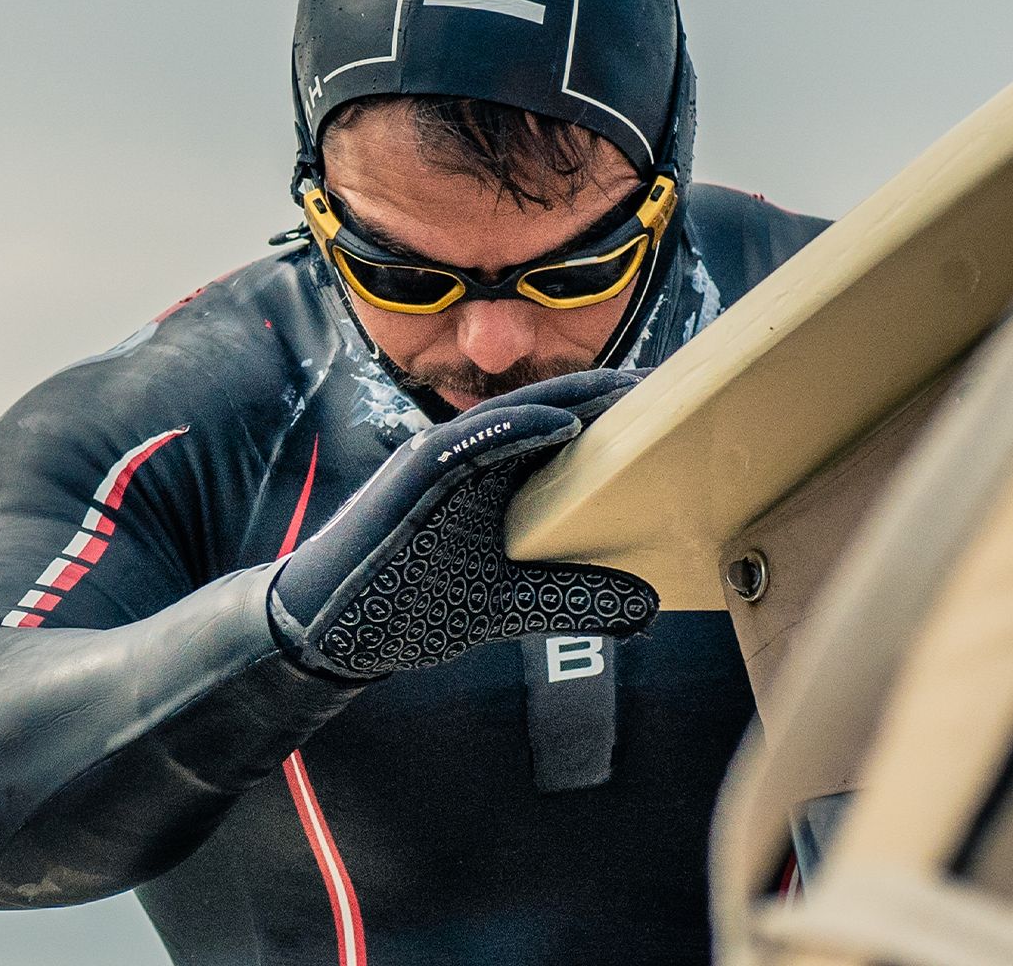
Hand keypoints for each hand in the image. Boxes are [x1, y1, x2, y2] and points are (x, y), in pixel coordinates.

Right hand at [270, 369, 657, 678]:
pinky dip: (516, 428)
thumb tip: (649, 609)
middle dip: (607, 396)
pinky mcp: (412, 476)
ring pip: (514, 414)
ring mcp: (439, 461)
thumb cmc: (412, 604)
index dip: (615, 417)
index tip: (676, 410)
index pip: (562, 436)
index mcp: (495, 480)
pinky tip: (564, 423)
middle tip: (674, 384)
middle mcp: (470, 459)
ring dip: (573, 397)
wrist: (336, 628)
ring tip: (632, 390)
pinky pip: (469, 442)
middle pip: (547, 413)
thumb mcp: (513, 606)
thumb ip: (575, 599)